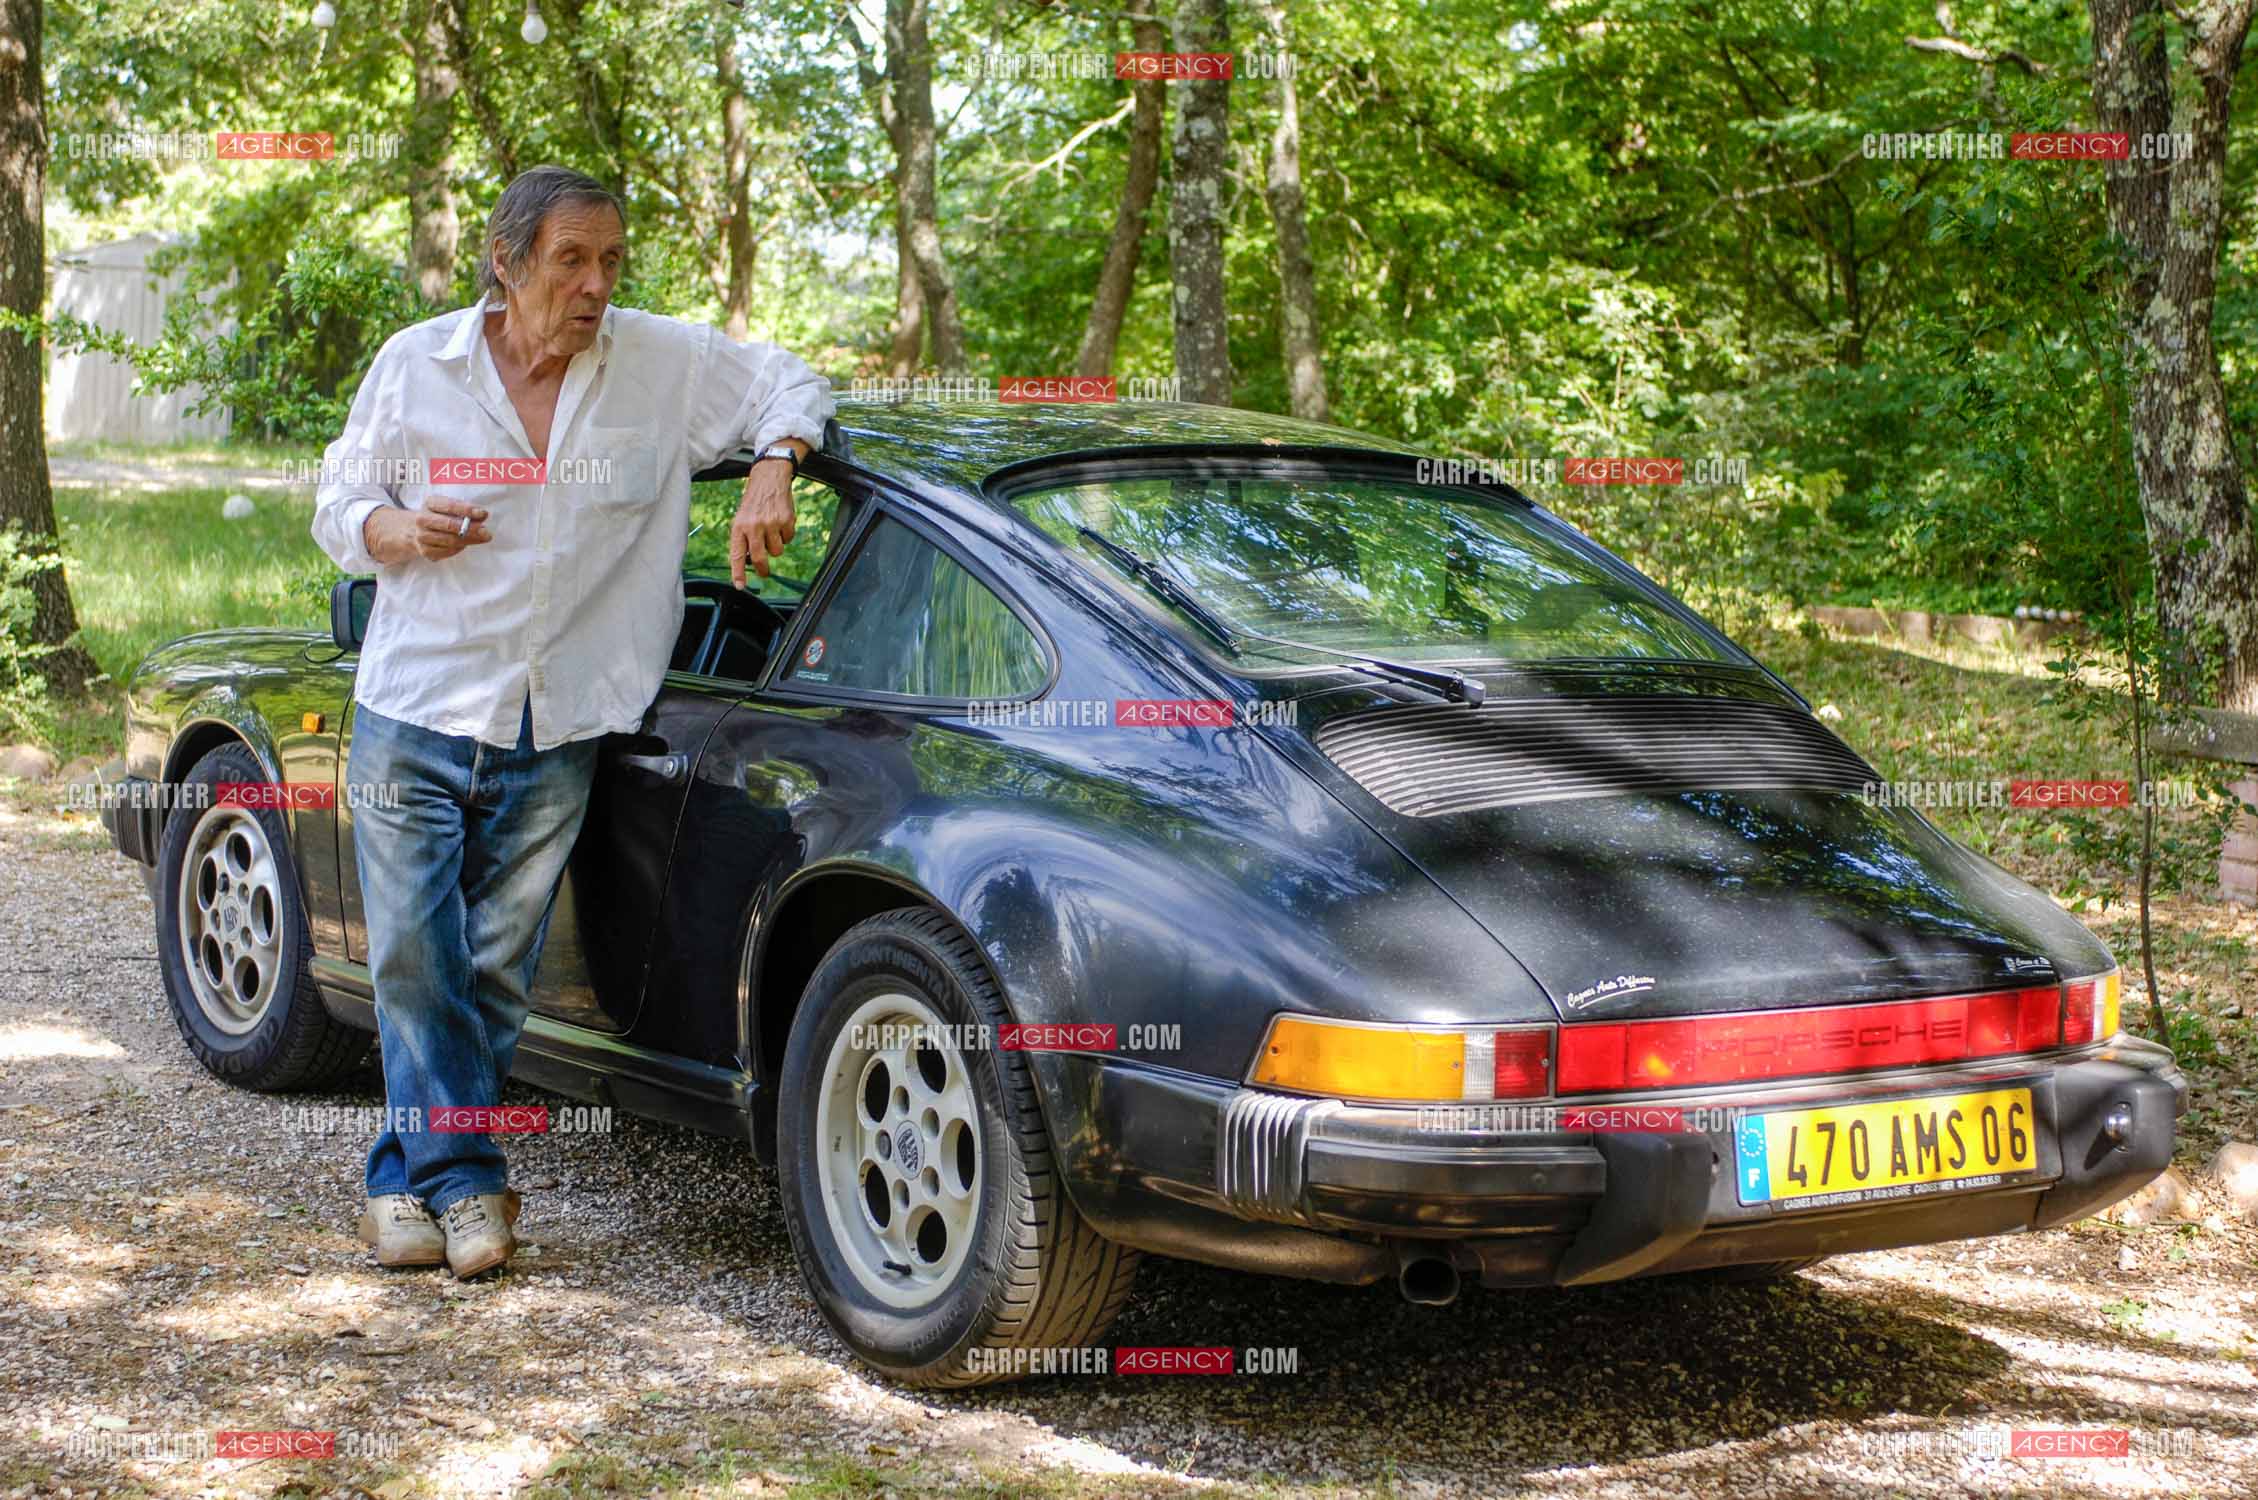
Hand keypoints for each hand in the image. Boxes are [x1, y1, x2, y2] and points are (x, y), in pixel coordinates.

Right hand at [366, 499, 490, 563]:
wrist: (409, 531)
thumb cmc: (435, 516)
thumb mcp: (444, 507)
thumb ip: (462, 510)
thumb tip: (482, 516)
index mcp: (429, 504)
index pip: (449, 506)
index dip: (467, 510)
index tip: (484, 513)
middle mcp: (422, 519)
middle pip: (450, 525)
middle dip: (471, 529)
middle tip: (487, 532)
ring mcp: (422, 537)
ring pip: (450, 541)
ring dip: (469, 540)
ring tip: (483, 538)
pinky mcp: (425, 552)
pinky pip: (448, 551)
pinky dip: (459, 548)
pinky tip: (466, 544)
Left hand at [731, 462, 796, 586]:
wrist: (769, 479)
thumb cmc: (753, 503)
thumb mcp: (741, 519)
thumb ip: (744, 539)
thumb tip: (749, 561)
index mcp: (739, 526)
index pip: (737, 554)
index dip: (738, 572)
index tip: (739, 585)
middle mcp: (754, 525)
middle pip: (759, 558)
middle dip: (762, 569)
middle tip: (764, 572)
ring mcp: (771, 523)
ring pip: (777, 551)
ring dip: (775, 546)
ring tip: (771, 532)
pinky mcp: (786, 520)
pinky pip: (788, 539)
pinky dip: (785, 535)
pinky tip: (780, 523)